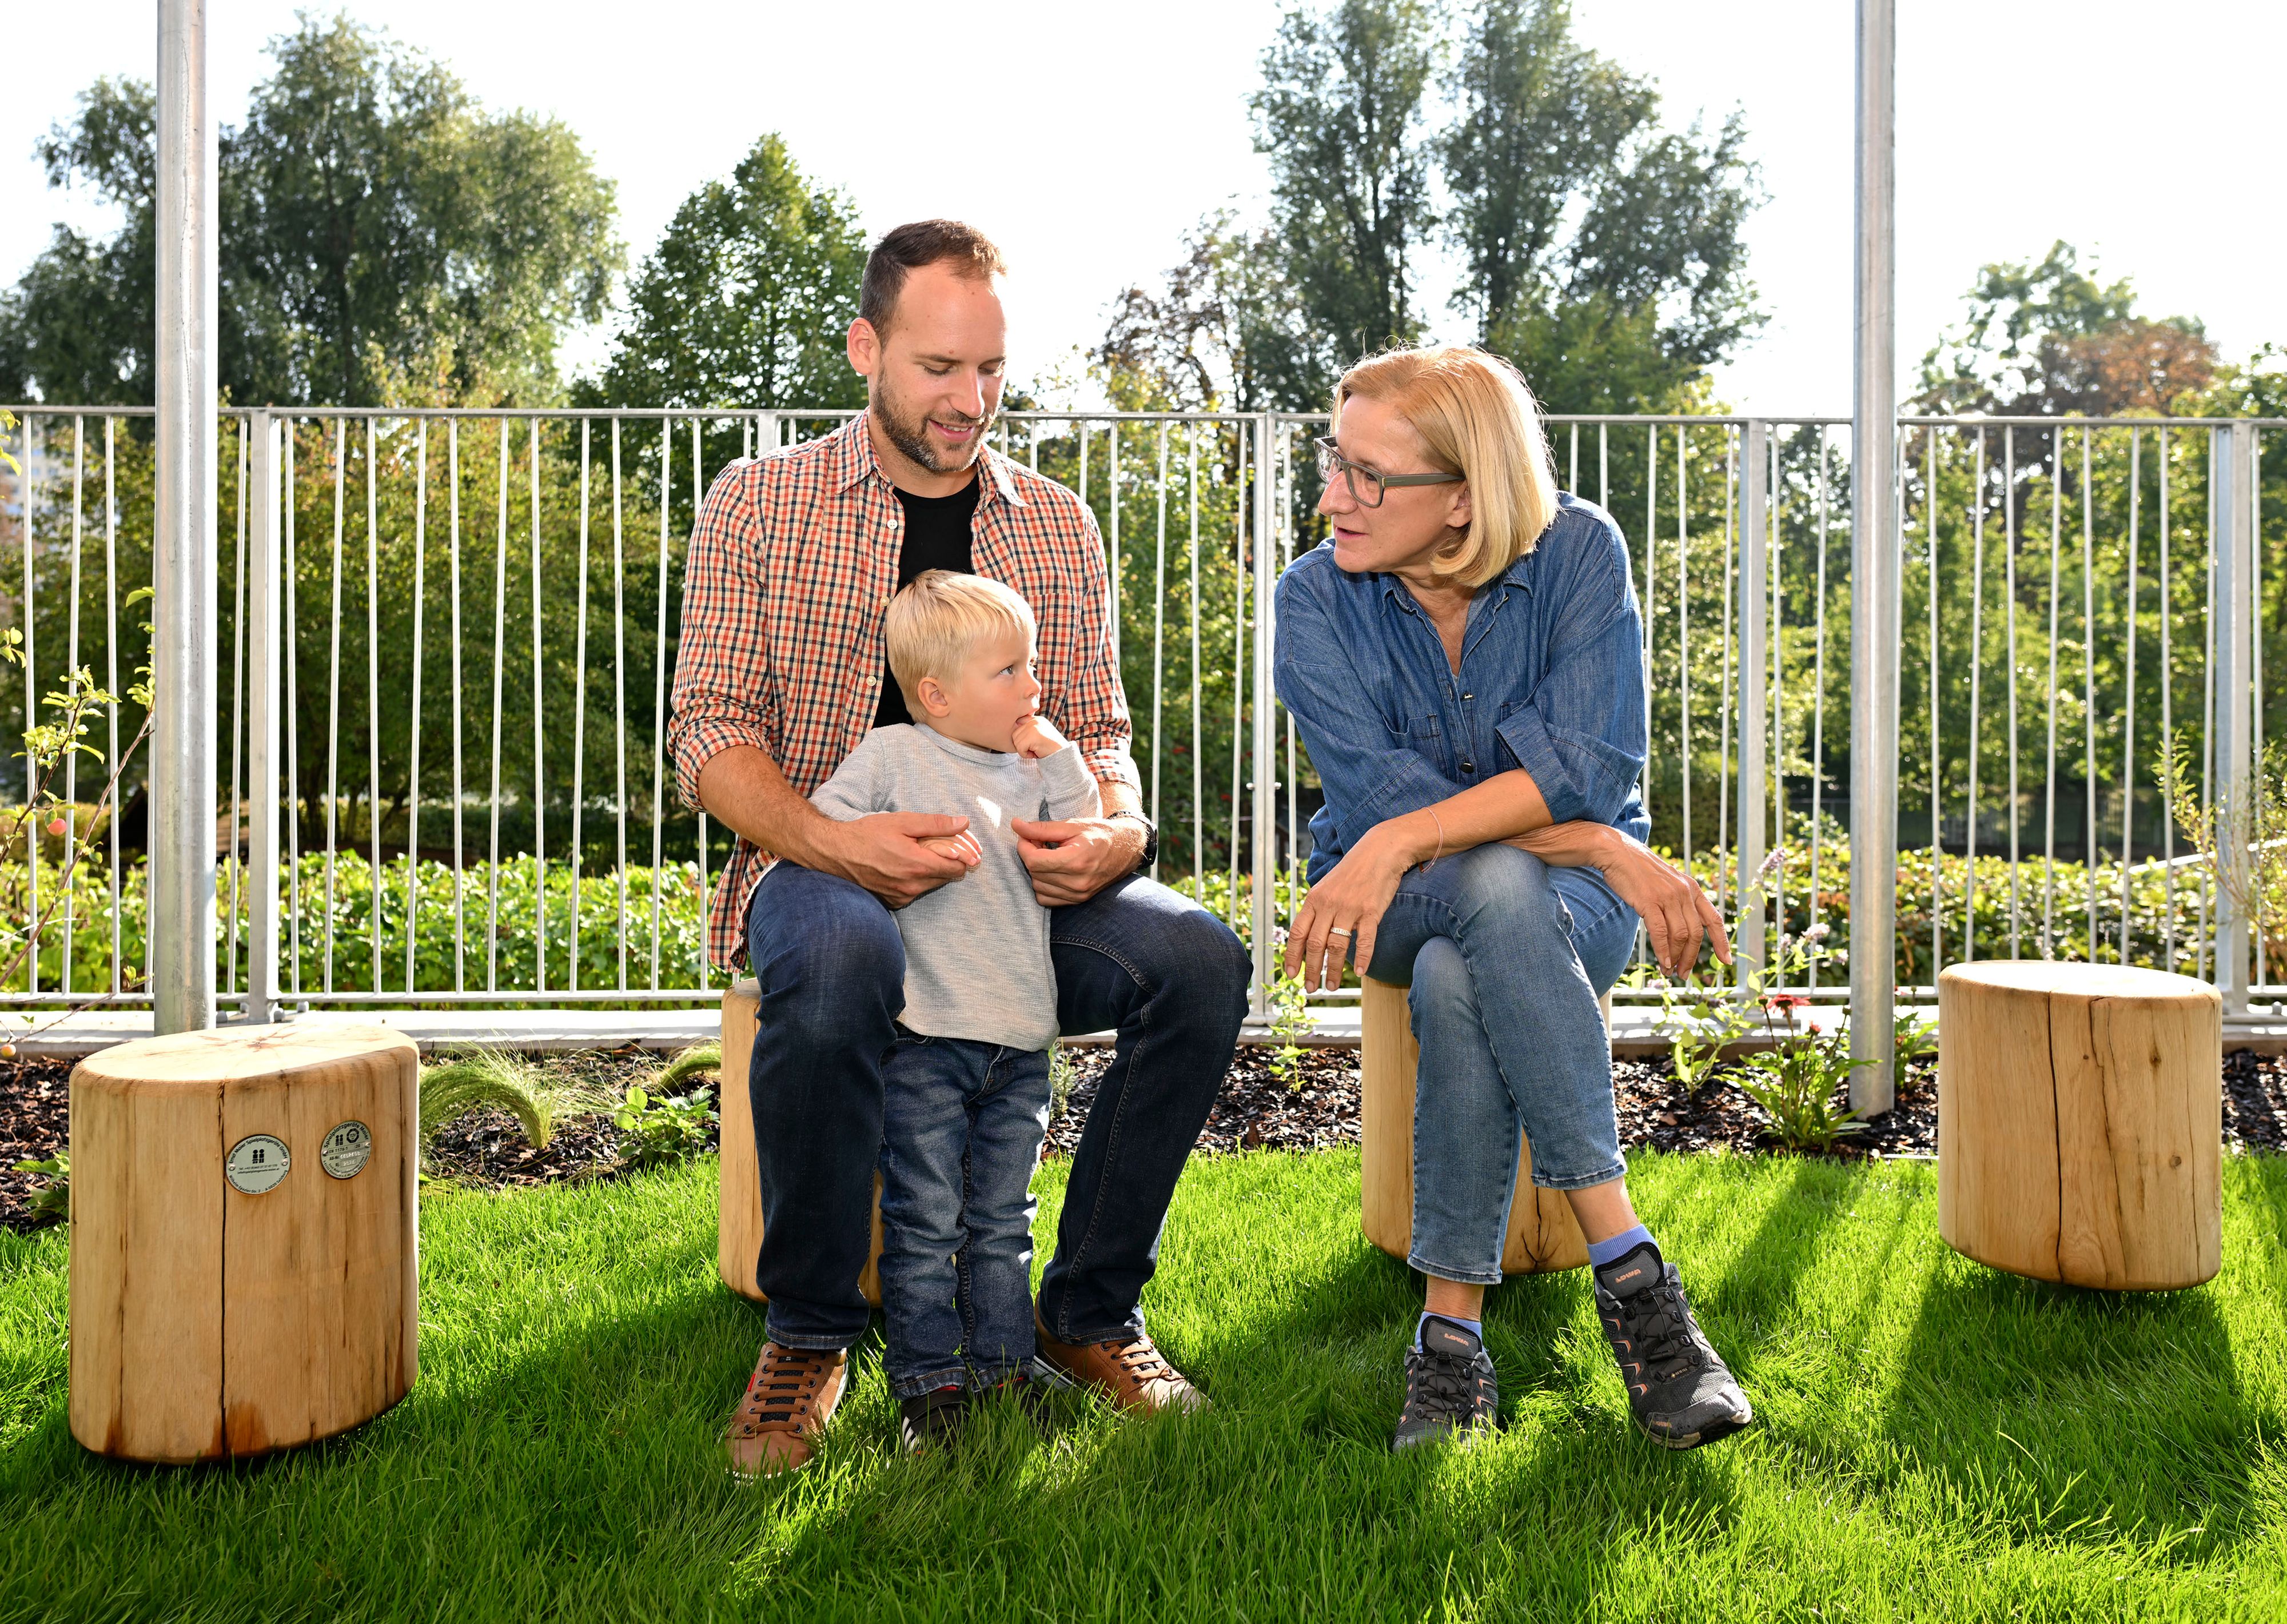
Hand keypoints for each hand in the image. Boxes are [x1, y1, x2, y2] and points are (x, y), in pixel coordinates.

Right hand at [814, 812, 974, 908]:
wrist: (835, 852)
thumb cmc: (867, 834)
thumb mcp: (903, 822)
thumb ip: (936, 824)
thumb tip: (963, 823)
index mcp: (918, 865)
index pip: (957, 868)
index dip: (963, 856)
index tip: (961, 846)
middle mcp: (912, 886)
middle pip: (947, 878)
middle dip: (948, 862)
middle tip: (937, 846)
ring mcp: (901, 897)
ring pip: (931, 885)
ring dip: (932, 871)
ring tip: (917, 854)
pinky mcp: (892, 902)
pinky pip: (915, 892)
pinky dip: (916, 880)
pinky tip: (903, 866)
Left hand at [1010, 713, 1069, 759]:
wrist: (1063, 755)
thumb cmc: (1051, 748)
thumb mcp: (1040, 735)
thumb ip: (1029, 730)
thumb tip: (1015, 730)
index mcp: (1036, 719)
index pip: (1018, 723)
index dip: (1021, 735)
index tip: (1029, 743)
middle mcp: (1034, 720)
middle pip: (1015, 734)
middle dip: (1022, 745)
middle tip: (1034, 748)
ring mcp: (1033, 727)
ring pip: (1016, 742)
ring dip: (1024, 750)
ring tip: (1036, 750)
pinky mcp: (1032, 736)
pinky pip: (1019, 748)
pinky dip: (1026, 755)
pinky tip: (1036, 753)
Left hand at [1010, 816, 1141, 906]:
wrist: (1125, 850)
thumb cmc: (1099, 834)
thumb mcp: (1072, 825)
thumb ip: (1042, 828)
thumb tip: (1015, 825)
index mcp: (1077, 861)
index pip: (1034, 861)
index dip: (1024, 846)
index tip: (1027, 836)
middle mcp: (1078, 882)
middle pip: (1034, 873)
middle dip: (1030, 855)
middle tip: (1039, 842)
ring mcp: (1078, 895)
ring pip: (1037, 887)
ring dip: (1036, 870)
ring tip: (1047, 855)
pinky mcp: (1078, 901)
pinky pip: (1046, 899)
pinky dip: (1043, 885)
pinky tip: (1051, 870)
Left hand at [1281, 825, 1411, 991]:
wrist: (1380, 851)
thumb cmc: (1353, 872)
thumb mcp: (1327, 887)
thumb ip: (1317, 910)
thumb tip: (1308, 936)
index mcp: (1314, 899)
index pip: (1297, 933)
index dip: (1292, 956)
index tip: (1290, 975)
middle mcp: (1328, 904)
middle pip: (1315, 944)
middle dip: (1311, 970)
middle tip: (1311, 988)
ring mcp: (1349, 908)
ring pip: (1336, 946)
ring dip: (1333, 970)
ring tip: (1331, 986)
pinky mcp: (1371, 911)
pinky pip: (1364, 939)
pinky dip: (1361, 958)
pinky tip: (1358, 972)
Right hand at [1578, 831, 1730, 976]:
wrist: (1617, 852)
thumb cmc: (1639, 870)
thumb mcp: (1667, 883)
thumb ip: (1677, 901)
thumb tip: (1680, 930)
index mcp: (1692, 888)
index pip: (1713, 919)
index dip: (1721, 942)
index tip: (1725, 961)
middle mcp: (1684, 892)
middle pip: (1696, 933)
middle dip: (1691, 957)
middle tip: (1684, 973)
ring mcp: (1667, 896)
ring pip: (1680, 935)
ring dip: (1676, 957)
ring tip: (1669, 970)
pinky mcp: (1649, 901)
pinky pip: (1660, 931)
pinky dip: (1663, 950)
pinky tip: (1662, 961)